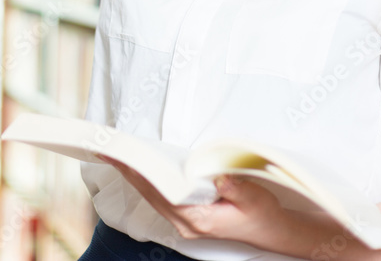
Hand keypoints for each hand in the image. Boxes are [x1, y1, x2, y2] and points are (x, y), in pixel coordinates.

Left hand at [103, 158, 284, 245]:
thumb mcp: (255, 199)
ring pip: (152, 197)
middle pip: (150, 194)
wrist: (272, 231)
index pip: (161, 193)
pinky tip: (139, 169)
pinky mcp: (186, 217)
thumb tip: (217, 176)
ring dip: (135, 176)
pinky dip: (147, 182)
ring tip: (116, 155)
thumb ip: (235, 188)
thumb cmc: (262, 214)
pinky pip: (159, 198)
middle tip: (108, 148)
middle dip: (129, 171)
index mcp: (198, 219)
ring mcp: (184, 222)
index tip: (124, 157)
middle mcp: (186, 223)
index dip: (141, 174)